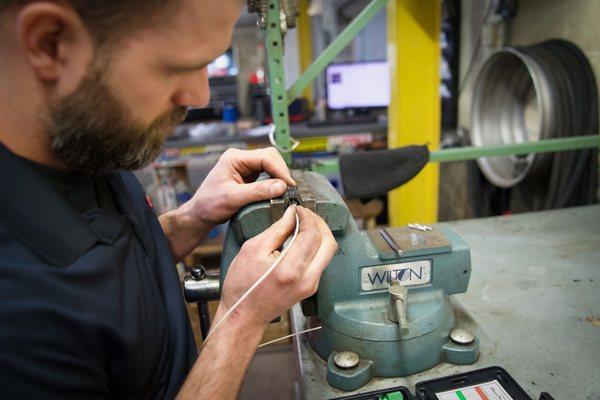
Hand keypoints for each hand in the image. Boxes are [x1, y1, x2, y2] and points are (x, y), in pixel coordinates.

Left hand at [189, 147, 294, 225]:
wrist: (200, 214)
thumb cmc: (209, 204)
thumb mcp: (233, 198)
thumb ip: (258, 191)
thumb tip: (281, 186)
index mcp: (234, 158)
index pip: (265, 157)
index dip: (280, 170)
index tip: (289, 185)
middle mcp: (240, 159)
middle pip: (270, 157)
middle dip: (281, 171)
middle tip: (289, 188)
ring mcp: (245, 167)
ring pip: (270, 165)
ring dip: (279, 176)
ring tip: (285, 190)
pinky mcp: (248, 176)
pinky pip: (267, 174)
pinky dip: (275, 181)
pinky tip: (278, 190)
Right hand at [216, 205, 337, 327]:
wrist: (245, 315)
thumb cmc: (242, 286)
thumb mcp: (253, 249)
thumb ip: (276, 230)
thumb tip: (291, 215)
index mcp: (290, 269)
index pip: (312, 234)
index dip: (307, 216)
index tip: (298, 209)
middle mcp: (306, 279)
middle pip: (328, 242)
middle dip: (318, 223)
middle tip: (305, 214)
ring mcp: (311, 285)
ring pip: (328, 251)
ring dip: (320, 233)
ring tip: (304, 224)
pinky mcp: (311, 287)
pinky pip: (322, 260)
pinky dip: (316, 245)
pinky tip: (302, 239)